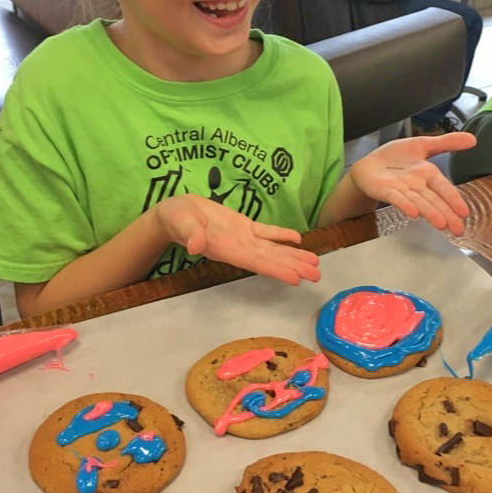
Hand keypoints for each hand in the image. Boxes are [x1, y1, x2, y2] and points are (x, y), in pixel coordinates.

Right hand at [153, 194, 319, 285]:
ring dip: (294, 255)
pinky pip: (266, 232)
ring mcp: (242, 237)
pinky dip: (282, 235)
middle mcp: (238, 247)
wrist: (174, 213)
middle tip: (317, 276)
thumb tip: (196, 246)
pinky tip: (298, 239)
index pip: (255, 263)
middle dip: (293, 267)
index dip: (275, 270)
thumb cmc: (175, 219)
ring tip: (315, 263)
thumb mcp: (180, 223)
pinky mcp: (243, 226)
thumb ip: (190, 234)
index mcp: (225, 249)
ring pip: (273, 248)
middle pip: (271, 260)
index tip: (295, 279)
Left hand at [347, 132, 475, 235]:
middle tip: (458, 229)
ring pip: (418, 202)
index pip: (444, 187)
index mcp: (427, 174)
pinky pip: (396, 198)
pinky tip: (413, 213)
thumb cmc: (396, 158)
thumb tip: (473, 139)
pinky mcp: (384, 191)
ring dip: (429, 213)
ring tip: (441, 224)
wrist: (369, 164)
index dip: (454, 199)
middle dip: (446, 214)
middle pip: (433, 200)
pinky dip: (405, 204)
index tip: (465, 213)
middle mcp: (416, 185)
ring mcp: (401, 190)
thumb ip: (446, 143)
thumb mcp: (423, 145)